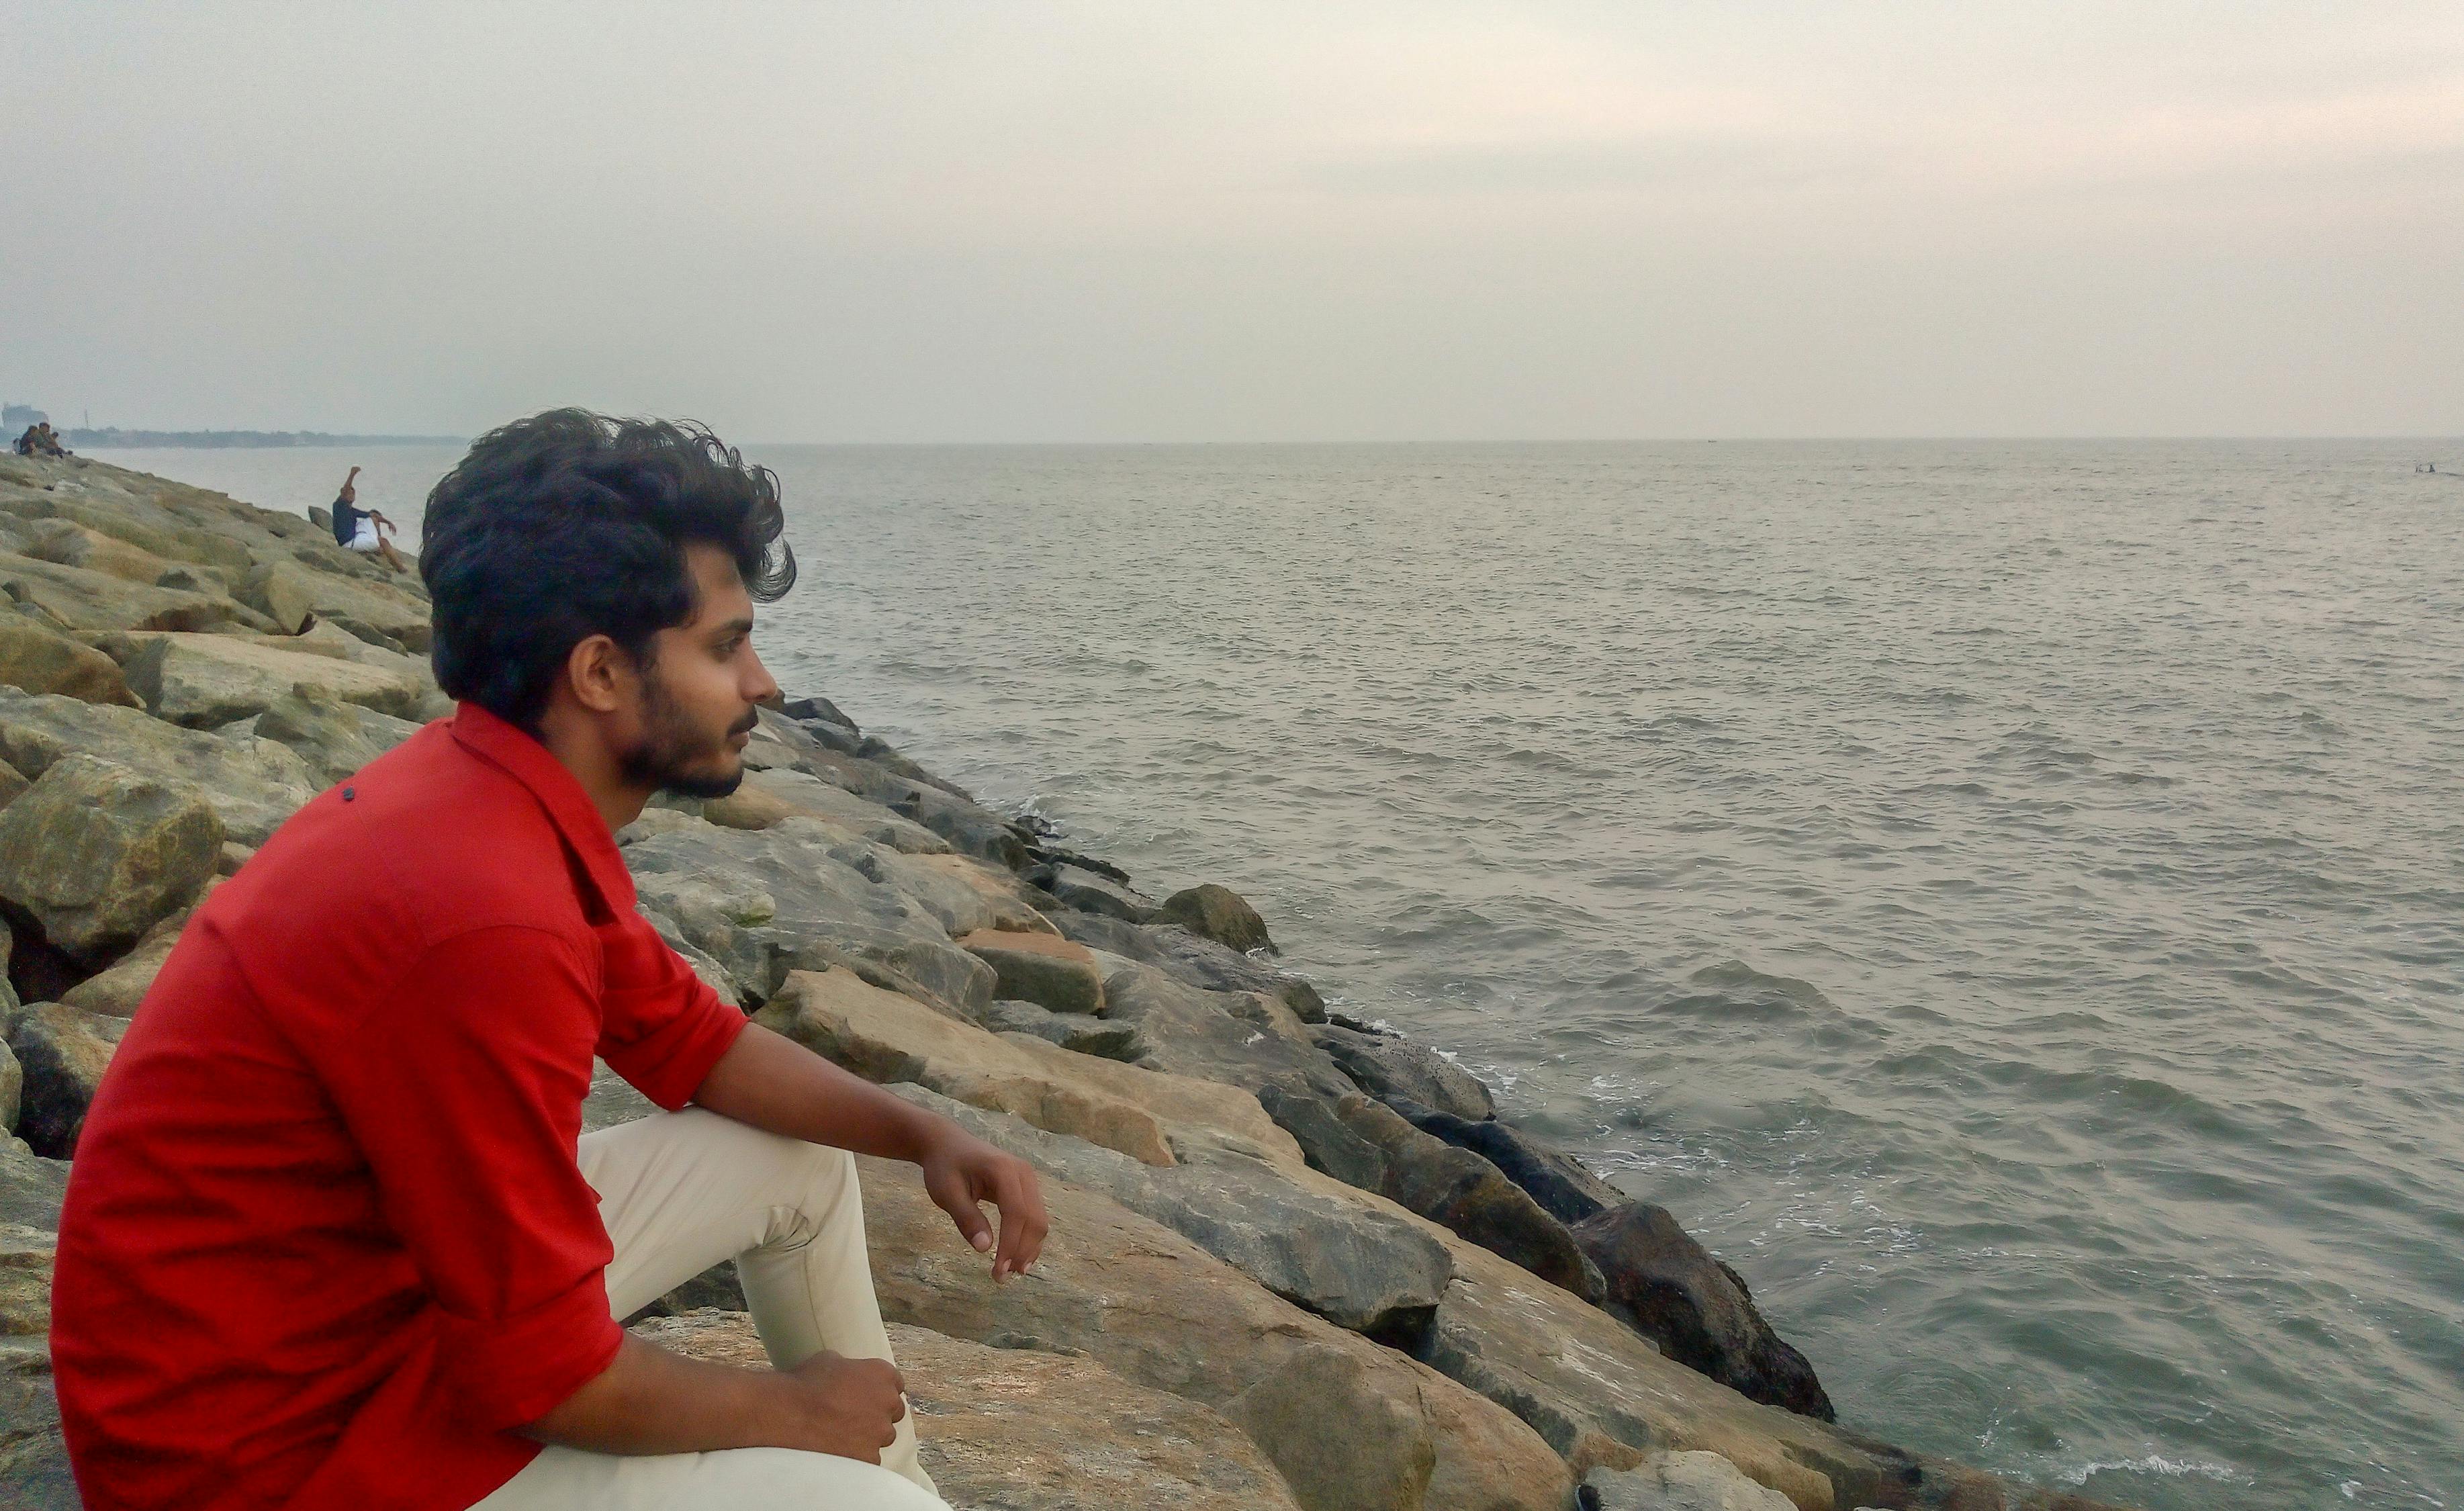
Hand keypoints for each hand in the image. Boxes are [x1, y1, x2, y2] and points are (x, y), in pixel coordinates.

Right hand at [776, 1350, 905, 1462]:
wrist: (787, 1414)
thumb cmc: (805, 1384)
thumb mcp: (830, 1360)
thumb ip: (850, 1368)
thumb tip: (848, 1374)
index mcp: (883, 1374)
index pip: (895, 1384)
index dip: (880, 1391)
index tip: (868, 1397)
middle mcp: (888, 1402)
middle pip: (893, 1411)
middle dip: (878, 1414)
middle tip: (855, 1417)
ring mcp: (881, 1431)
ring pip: (883, 1436)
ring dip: (869, 1436)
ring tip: (842, 1436)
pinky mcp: (870, 1457)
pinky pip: (869, 1458)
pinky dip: (857, 1456)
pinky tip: (837, 1451)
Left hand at [917, 1125, 1048, 1280]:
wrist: (946, 1143)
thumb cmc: (944, 1167)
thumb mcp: (947, 1193)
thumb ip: (967, 1219)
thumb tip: (985, 1249)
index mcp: (1003, 1170)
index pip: (1016, 1214)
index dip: (1011, 1245)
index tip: (998, 1271)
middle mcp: (1023, 1173)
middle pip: (1034, 1219)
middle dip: (1022, 1251)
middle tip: (1002, 1278)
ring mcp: (1028, 1178)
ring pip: (1039, 1220)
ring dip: (1028, 1248)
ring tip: (1011, 1272)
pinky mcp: (1026, 1186)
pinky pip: (1034, 1215)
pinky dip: (1028, 1238)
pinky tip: (1017, 1256)